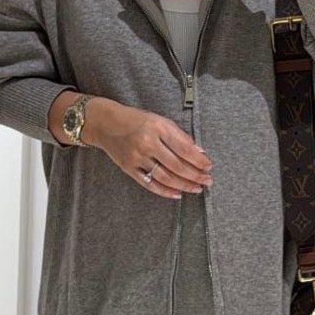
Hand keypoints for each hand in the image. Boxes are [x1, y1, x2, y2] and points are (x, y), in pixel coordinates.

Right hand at [92, 101, 212, 200]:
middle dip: (195, 175)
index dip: (199, 160)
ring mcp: (137, 157)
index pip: (184, 148)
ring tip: (196, 188)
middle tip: (207, 181)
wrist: (105, 123)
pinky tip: (177, 194)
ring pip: (165, 177)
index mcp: (158, 127)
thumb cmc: (135, 120)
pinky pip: (149, 184)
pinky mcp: (129, 168)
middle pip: (177, 165)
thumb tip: (198, 152)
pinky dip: (165, 191)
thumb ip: (179, 136)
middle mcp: (147, 143)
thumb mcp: (159, 120)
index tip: (208, 166)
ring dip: (184, 185)